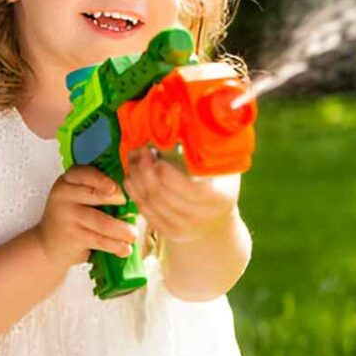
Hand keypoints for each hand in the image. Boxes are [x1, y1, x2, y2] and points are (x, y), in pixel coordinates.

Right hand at [34, 165, 139, 268]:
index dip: (101, 178)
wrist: (49, 244)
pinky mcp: (71, 237)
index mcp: (68, 180)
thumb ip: (98, 189)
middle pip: (95, 195)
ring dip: (122, 230)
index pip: (83, 173)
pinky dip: (115, 245)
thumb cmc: (73, 216)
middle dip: (119, 200)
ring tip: (133, 234)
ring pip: (101, 221)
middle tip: (135, 209)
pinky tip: (125, 249)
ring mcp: (66, 217)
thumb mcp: (78, 196)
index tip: (116, 186)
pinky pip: (99, 239)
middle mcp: (64, 195)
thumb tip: (134, 189)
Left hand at [123, 147, 239, 243]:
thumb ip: (210, 153)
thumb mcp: (223, 169)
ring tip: (133, 158)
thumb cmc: (220, 185)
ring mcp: (183, 228)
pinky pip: (145, 211)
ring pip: (151, 203)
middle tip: (139, 149)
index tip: (157, 154)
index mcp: (218, 198)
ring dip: (137, 178)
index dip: (170, 174)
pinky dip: (135, 192)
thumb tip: (190, 122)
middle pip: (164, 195)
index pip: (191, 190)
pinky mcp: (168, 232)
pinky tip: (131, 176)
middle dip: (145, 171)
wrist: (216, 223)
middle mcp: (201, 217)